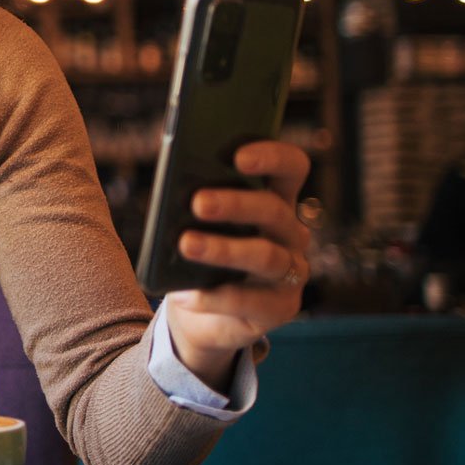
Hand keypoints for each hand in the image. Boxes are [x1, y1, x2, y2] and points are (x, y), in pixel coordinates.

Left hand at [162, 140, 311, 391]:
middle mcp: (290, 232)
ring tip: (185, 244)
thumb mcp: (194, 221)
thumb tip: (173, 186)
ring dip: (222, 249)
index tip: (238, 156)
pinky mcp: (281, 307)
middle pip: (272, 210)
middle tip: (197, 202)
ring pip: (264, 255)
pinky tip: (184, 294)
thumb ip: (193, 199)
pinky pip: (249, 301)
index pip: (291, 167)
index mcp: (275, 197)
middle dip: (234, 203)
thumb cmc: (199, 248)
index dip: (271, 156)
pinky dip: (212, 297)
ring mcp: (291, 271)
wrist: (200, 308)